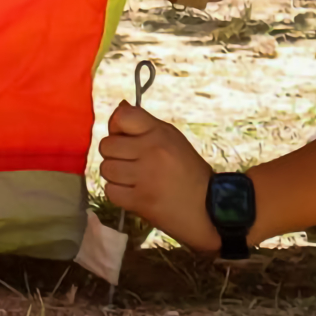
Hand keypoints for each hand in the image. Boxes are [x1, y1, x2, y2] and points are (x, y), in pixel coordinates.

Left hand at [96, 102, 223, 253]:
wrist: (209, 208)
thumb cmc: (189, 172)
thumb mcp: (173, 139)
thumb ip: (144, 125)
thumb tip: (119, 107)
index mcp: (160, 133)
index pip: (122, 116)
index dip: (116, 126)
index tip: (124, 137)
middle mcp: (151, 151)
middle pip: (107, 145)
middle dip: (114, 155)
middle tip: (130, 163)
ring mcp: (145, 177)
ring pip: (106, 169)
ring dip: (115, 176)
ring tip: (133, 179)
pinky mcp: (141, 201)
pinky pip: (110, 191)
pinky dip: (118, 193)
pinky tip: (133, 193)